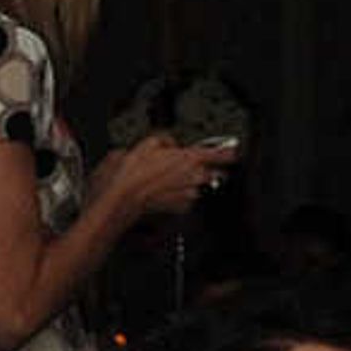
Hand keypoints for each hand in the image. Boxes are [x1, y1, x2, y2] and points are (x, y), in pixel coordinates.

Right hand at [95, 134, 235, 222]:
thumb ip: (162, 141)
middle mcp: (194, 178)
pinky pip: (186, 198)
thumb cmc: (129, 175)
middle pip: (213, 172)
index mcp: (189, 158)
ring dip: (188, 182)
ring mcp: (189, 195)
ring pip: (198, 185)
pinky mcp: (180, 208)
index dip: (229, 151)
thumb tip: (166, 144)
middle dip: (205, 168)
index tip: (233, 150)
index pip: (222, 154)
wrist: (118, 202)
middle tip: (189, 165)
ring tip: (167, 179)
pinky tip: (161, 191)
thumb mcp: (142, 145)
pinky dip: (178, 195)